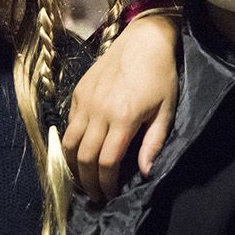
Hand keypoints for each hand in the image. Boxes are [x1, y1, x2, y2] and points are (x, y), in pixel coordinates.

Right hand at [62, 14, 180, 203]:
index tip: (109, 195)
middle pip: (84, 157)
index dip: (106, 183)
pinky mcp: (78, 92)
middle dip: (87, 181)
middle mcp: (99, 111)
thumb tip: (144, 172)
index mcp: (123, 118)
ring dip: (72, 166)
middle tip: (94, 195)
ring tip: (82, 179)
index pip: (106, 162)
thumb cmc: (160, 75)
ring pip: (68, 143)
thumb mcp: (166, 110)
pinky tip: (80, 151)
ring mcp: (85, 101)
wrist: (143, 40)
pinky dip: (71, 143)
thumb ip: (153, 142)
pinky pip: (69, 124)